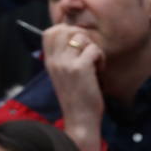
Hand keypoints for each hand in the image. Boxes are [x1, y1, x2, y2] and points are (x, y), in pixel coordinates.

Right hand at [42, 24, 105, 150]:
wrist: (79, 121)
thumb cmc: (76, 100)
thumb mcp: (64, 77)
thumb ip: (64, 59)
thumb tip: (75, 40)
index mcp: (49, 61)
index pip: (50, 32)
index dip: (67, 31)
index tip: (79, 46)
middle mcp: (55, 60)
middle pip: (65, 29)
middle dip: (82, 36)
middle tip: (89, 53)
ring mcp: (66, 64)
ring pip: (81, 37)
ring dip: (93, 48)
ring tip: (95, 64)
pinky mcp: (80, 69)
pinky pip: (94, 50)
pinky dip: (101, 59)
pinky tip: (99, 72)